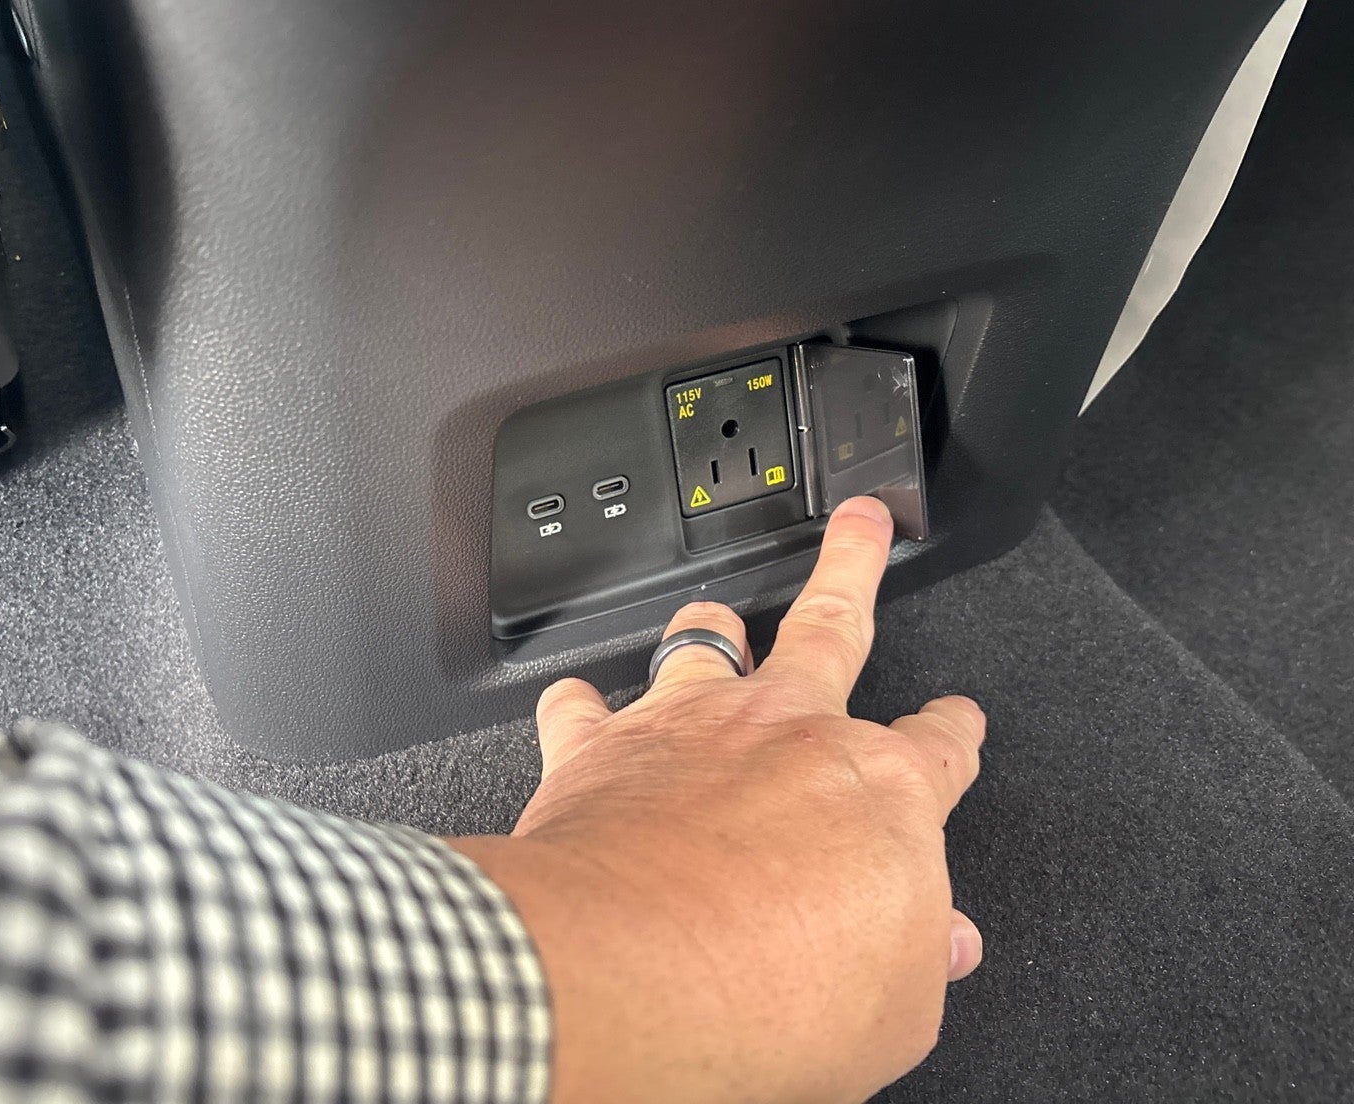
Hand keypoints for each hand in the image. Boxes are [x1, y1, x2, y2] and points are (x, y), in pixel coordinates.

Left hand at [452, 496, 983, 1103]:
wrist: (637, 973)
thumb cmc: (769, 993)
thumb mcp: (894, 1007)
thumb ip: (918, 956)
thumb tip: (940, 944)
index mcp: (879, 790)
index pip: (938, 748)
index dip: (953, 732)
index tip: (957, 722)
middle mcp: (787, 733)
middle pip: (834, 627)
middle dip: (854, 569)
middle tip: (863, 528)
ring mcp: (691, 729)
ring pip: (705, 641)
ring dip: (709, 626)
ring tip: (714, 614)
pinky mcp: (600, 751)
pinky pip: (581, 705)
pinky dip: (578, 704)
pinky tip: (577, 703)